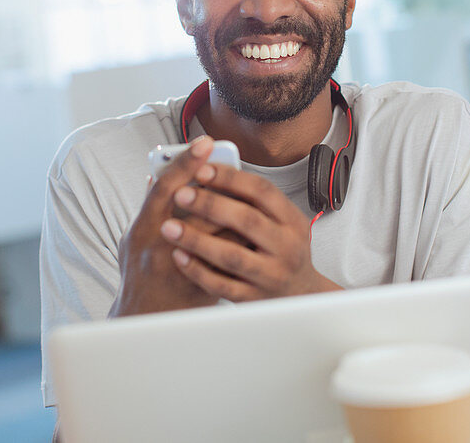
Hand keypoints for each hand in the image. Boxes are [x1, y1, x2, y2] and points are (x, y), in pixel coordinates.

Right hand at [109, 137, 225, 316]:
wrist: (147, 320)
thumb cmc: (140, 274)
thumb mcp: (132, 239)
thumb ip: (148, 210)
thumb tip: (155, 176)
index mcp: (143, 230)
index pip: (165, 187)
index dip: (186, 162)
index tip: (204, 143)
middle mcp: (161, 246)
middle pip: (197, 204)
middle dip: (216, 180)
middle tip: (228, 157)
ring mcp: (184, 266)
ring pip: (219, 230)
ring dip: (233, 207)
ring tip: (240, 188)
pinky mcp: (204, 286)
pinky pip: (231, 257)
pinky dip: (241, 239)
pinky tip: (249, 226)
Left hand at [157, 163, 341, 301]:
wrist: (300, 294)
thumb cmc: (282, 250)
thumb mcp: (281, 221)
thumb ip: (253, 201)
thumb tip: (209, 172)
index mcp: (292, 221)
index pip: (263, 191)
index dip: (231, 178)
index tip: (201, 169)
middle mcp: (286, 247)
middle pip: (247, 220)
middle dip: (210, 205)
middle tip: (180, 193)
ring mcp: (271, 275)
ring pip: (232, 255)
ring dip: (197, 240)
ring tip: (169, 227)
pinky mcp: (254, 298)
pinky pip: (222, 285)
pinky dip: (198, 270)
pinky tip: (179, 256)